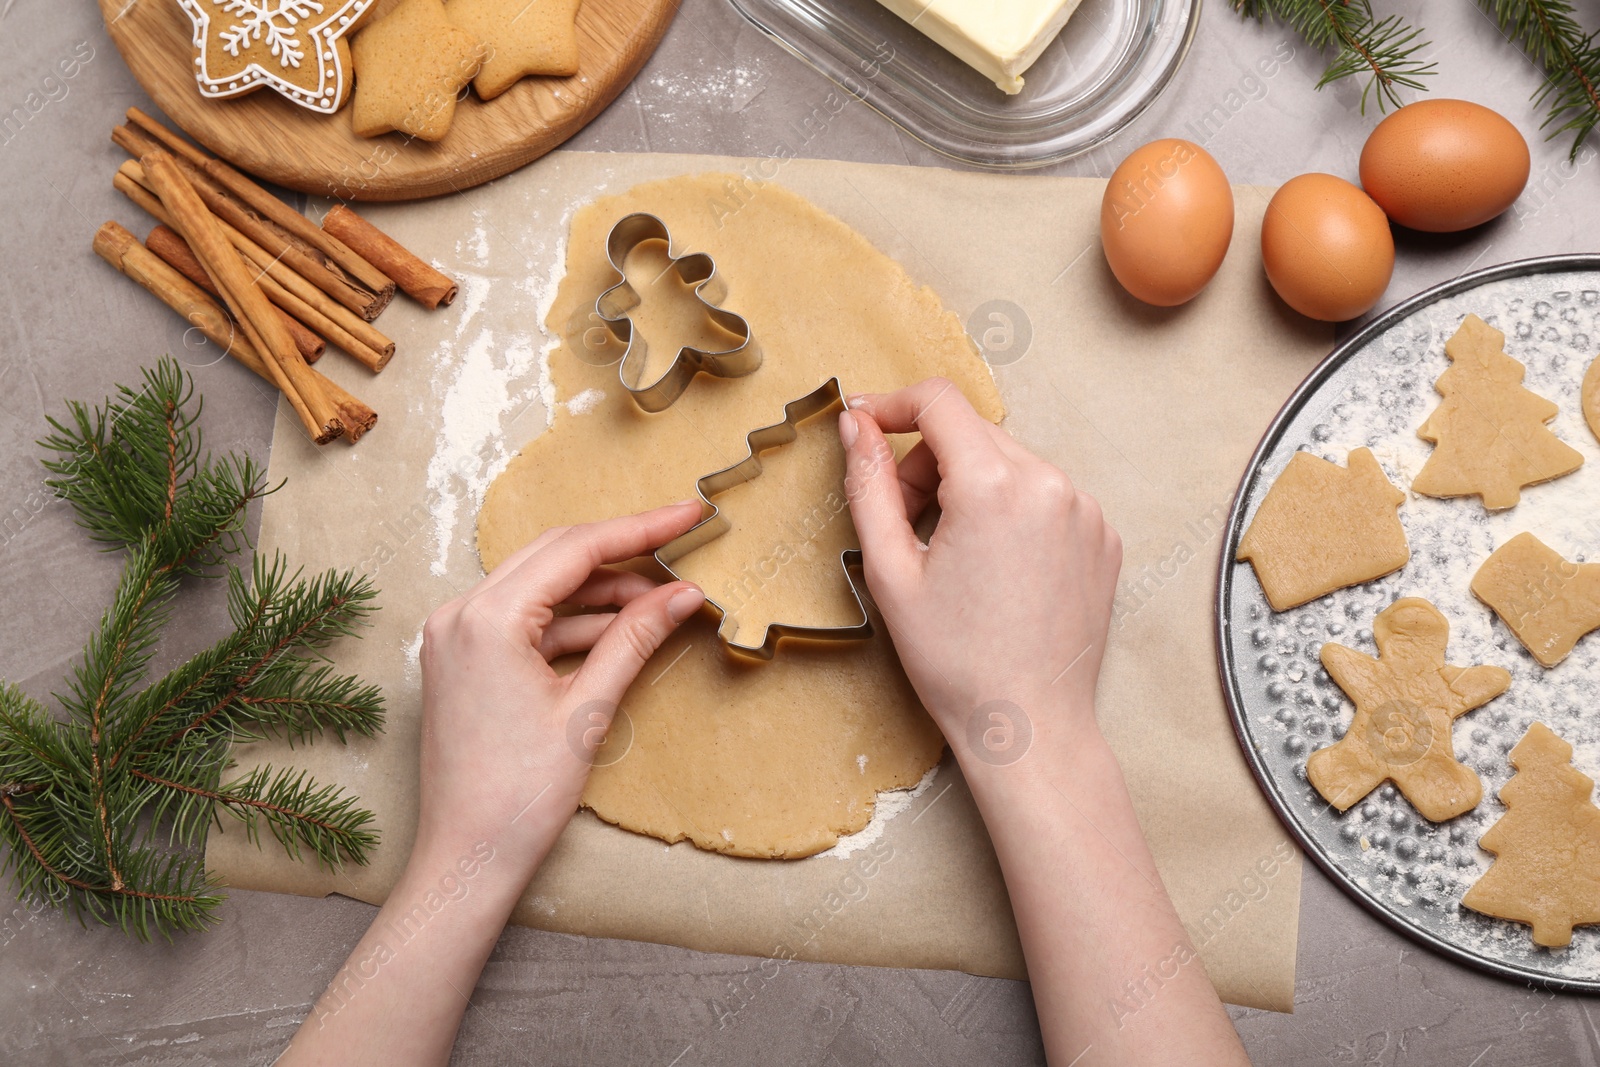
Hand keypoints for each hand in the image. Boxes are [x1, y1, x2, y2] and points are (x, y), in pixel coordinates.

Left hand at [414, 502, 705, 885]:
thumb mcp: (588, 708)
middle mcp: (459, 613)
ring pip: (541, 586)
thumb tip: (683, 593)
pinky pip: (524, 619)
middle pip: (555, 555)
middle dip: (623, 553)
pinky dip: (573, 622)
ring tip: (661, 603)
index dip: (641, 528)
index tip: (689, 513)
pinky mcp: (461, 659)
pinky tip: (620, 631)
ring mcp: (454, 635)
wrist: (466, 859)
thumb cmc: (518, 795)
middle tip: (682, 548)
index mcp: (486, 618)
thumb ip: (635, 638)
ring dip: (600, 591)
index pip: (576, 550)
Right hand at [838, 378, 1121, 765]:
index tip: (864, 427)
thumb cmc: (956, 661)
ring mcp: (1086, 509)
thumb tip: (855, 424)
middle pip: (972, 433)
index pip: (938, 402)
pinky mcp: (1103, 536)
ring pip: (1009, 463)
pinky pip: (1045, 496)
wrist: (1030, 725)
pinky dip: (1012, 512)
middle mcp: (1050, 483)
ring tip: (952, 554)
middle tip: (903, 523)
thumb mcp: (890, 571)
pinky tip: (996, 568)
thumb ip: (868, 483)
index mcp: (994, 485)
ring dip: (970, 487)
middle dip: (927, 463)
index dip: (891, 406)